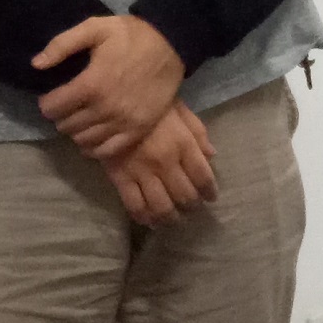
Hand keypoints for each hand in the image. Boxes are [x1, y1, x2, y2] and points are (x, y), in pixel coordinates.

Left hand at [33, 14, 185, 159]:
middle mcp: (105, 108)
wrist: (170, 45)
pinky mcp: (138, 130)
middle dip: (61, 117)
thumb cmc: (130, 35)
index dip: (47, 103)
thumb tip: (36, 65)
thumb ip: (62, 45)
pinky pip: (108, 151)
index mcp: (91, 84)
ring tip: (80, 119)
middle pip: (67, 126)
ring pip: (85, 140)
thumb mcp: (94, 28)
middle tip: (66, 107)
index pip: (53, 108)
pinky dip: (95, 148)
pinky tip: (92, 137)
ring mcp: (123, 122)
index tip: (51, 98)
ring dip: (76, 132)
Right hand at [101, 102, 218, 226]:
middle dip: (192, 206)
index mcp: (183, 143)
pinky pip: (135, 206)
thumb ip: (198, 133)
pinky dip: (145, 218)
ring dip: (171, 217)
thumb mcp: (180, 111)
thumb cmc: (150, 105)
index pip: (203, 177)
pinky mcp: (121, 178)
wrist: (111, 102)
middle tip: (192, 208)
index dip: (210, 191)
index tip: (211, 197)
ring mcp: (142, 172)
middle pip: (185, 196)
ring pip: (162, 207)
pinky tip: (150, 220)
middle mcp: (166, 162)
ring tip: (173, 218)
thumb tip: (212, 156)